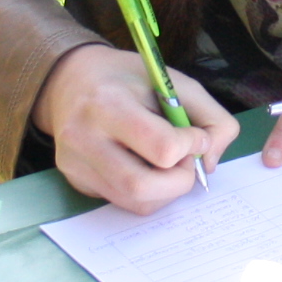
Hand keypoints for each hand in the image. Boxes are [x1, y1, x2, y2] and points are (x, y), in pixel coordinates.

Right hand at [35, 44, 238, 213]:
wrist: (70, 80)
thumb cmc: (127, 78)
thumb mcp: (174, 82)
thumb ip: (210, 116)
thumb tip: (211, 161)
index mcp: (108, 104)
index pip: (162, 147)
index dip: (191, 146)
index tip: (196, 136)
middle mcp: (84, 139)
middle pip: (143, 187)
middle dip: (180, 181)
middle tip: (186, 162)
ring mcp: (76, 166)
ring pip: (136, 203)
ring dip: (166, 191)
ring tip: (168, 164)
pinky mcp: (77, 182)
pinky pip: (123, 202)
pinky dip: (146, 192)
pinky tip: (144, 166)